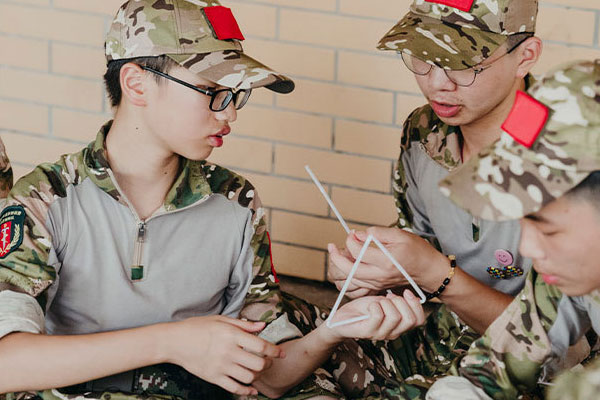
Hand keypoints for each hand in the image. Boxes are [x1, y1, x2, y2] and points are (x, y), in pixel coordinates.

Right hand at [165, 316, 283, 395]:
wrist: (174, 341)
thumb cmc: (197, 327)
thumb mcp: (221, 320)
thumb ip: (244, 324)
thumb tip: (262, 325)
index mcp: (232, 335)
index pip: (261, 346)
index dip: (275, 351)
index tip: (281, 353)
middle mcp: (228, 351)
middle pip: (259, 364)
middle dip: (268, 364)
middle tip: (268, 362)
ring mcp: (221, 366)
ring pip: (249, 377)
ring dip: (257, 376)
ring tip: (257, 371)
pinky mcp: (213, 377)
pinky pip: (235, 388)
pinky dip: (247, 391)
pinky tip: (252, 389)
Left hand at [325, 290, 424, 341]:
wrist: (341, 319)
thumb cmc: (363, 309)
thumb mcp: (383, 302)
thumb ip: (397, 301)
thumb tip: (413, 295)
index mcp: (399, 326)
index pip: (419, 321)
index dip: (416, 304)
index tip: (406, 292)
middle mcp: (393, 333)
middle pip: (410, 319)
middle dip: (401, 302)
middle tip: (388, 297)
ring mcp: (380, 334)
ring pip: (395, 316)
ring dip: (385, 303)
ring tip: (376, 302)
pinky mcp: (368, 332)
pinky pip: (378, 316)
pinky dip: (374, 306)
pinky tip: (369, 306)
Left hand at [328, 227, 447, 294]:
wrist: (429, 271)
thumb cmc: (417, 250)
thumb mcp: (400, 235)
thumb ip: (378, 233)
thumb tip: (359, 234)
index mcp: (387, 261)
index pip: (359, 252)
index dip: (351, 240)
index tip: (352, 233)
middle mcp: (381, 275)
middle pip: (350, 270)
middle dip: (336, 258)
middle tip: (331, 247)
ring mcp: (379, 282)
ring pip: (352, 278)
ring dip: (341, 266)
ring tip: (336, 253)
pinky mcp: (378, 286)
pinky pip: (358, 283)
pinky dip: (349, 274)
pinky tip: (347, 263)